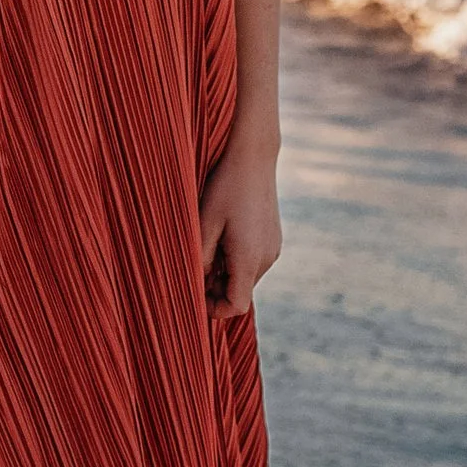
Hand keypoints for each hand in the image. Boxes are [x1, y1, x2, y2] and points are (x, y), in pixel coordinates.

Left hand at [199, 140, 281, 316]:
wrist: (253, 157)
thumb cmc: (225, 187)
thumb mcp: (204, 223)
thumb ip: (201, 259)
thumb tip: (200, 282)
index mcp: (248, 258)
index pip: (236, 306)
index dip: (214, 309)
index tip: (194, 294)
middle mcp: (266, 258)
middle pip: (240, 292)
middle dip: (216, 288)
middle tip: (194, 266)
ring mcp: (272, 248)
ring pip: (245, 277)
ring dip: (225, 272)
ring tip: (208, 245)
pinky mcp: (273, 238)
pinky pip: (253, 261)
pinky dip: (235, 259)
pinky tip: (222, 235)